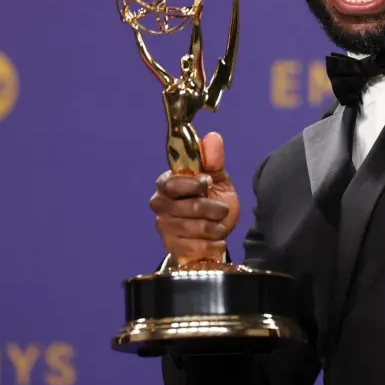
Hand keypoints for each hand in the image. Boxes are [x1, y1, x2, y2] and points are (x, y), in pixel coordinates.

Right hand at [149, 132, 240, 264]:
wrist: (217, 235)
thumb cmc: (213, 202)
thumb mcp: (218, 180)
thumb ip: (214, 160)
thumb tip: (212, 137)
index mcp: (168, 184)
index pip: (172, 183)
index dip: (192, 184)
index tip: (208, 183)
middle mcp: (161, 205)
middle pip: (186, 207)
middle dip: (212, 209)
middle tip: (223, 209)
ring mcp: (164, 228)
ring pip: (193, 227)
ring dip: (215, 227)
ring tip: (219, 225)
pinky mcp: (172, 248)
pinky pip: (196, 246)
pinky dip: (213, 244)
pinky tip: (216, 241)